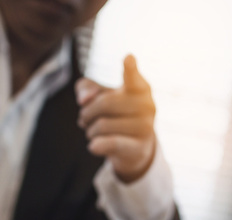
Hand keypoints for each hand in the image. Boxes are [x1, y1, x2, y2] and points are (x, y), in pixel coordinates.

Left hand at [76, 54, 155, 182]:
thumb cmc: (116, 114)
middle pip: (104, 103)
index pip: (133, 77)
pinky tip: (93, 146)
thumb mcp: (100, 96)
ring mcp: (146, 128)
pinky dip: (97, 145)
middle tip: (84, 118)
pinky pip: (112, 143)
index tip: (128, 58)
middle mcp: (148, 105)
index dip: (130, 68)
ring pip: (102, 125)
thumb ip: (87, 88)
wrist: (134, 148)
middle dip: (87, 112)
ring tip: (93, 132)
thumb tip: (84, 100)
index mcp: (140, 87)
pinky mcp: (140, 148)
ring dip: (90, 131)